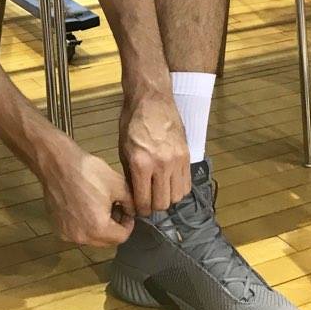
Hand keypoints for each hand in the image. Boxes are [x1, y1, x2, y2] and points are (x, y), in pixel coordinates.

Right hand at [38, 141, 134, 245]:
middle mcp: (81, 237)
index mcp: (98, 228)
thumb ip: (130, 203)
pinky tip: (85, 205)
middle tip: (115, 207)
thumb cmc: (87, 172)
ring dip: (99, 226)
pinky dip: (84, 224)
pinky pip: (77, 232)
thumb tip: (131, 211)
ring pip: (91, 237)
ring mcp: (67, 234)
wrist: (58, 164)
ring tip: (99, 204)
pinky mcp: (57, 227)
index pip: (122, 237)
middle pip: (106, 240)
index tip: (127, 211)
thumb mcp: (118, 184)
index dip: (128, 223)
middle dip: (114, 226)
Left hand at [120, 91, 190, 215]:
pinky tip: (169, 183)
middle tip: (147, 202)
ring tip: (159, 192)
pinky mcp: (187, 155)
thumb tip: (133, 196)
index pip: (144, 201)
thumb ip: (130, 175)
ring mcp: (177, 161)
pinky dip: (178, 189)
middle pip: (163, 203)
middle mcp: (161, 165)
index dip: (140, 210)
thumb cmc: (132, 122)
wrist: (152, 99)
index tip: (137, 209)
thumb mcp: (123, 149)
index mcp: (141, 164)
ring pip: (177, 197)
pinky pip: (186, 183)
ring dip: (167, 199)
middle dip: (153, 207)